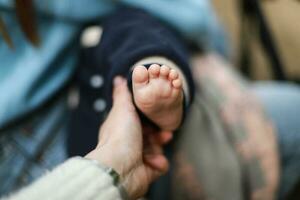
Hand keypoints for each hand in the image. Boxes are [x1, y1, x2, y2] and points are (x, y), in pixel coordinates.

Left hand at [85, 77, 170, 198]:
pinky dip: (158, 163)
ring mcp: (137, 159)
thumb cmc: (120, 136)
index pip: (139, 123)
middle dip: (159, 134)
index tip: (157, 115)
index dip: (149, 119)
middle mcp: (129, 144)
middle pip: (150, 137)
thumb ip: (122, 94)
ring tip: (162, 144)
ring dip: (159, 147)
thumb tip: (118, 78)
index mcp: (123, 130)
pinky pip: (159, 165)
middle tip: (165, 132)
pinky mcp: (146, 172)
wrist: (119, 167)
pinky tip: (152, 162)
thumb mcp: (122, 109)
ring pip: (156, 150)